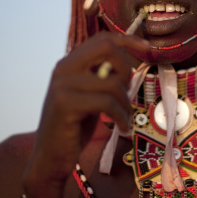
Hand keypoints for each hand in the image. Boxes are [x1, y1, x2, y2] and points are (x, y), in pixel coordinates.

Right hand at [22, 32, 149, 197]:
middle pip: (107, 48)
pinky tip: (122, 128)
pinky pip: (107, 102)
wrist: (49, 158)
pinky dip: (121, 117)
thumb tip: (127, 61)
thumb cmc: (73, 127)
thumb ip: (100, 77)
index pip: (102, 39)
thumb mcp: (88, 95)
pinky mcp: (65, 104)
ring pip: (112, 82)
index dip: (128, 39)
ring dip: (126, 103)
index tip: (147, 48)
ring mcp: (62, 85)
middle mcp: (63, 68)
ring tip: (124, 118)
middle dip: (126, 69)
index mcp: (69, 63)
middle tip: (127, 92)